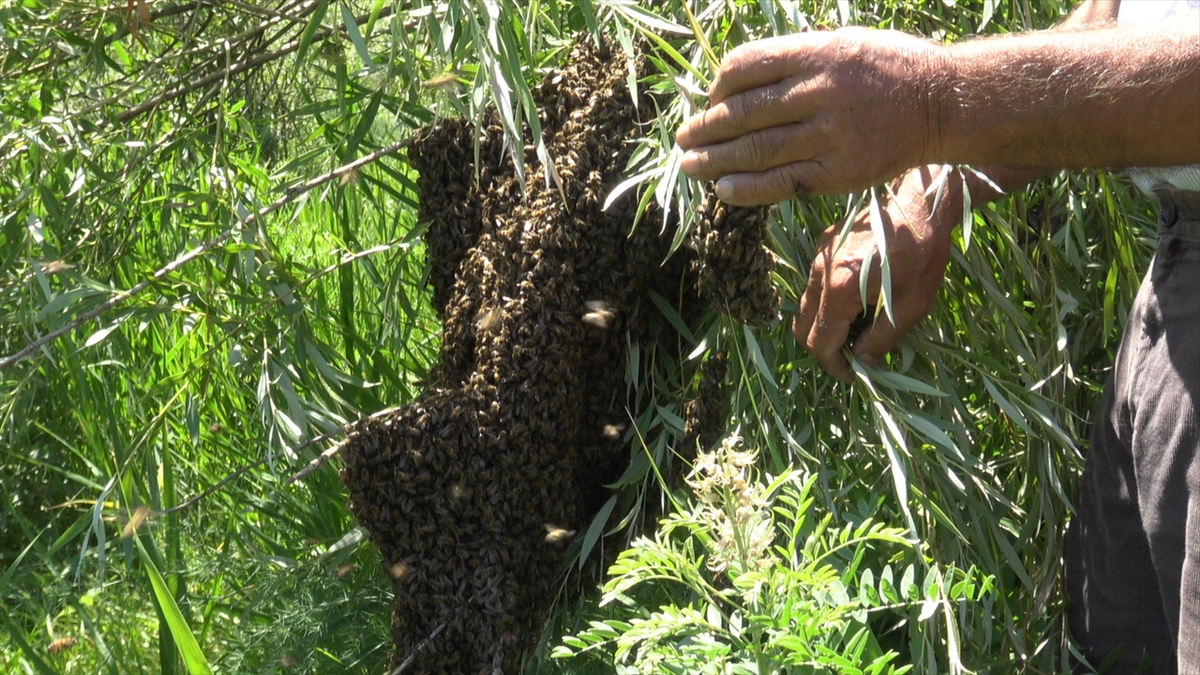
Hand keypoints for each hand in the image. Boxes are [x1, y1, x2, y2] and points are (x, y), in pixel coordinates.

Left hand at [676, 28, 946, 204]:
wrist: (945, 104)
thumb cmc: (891, 70)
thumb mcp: (844, 42)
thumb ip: (796, 58)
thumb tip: (738, 79)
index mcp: (817, 53)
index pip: (745, 67)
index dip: (718, 87)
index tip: (710, 100)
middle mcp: (819, 91)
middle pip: (742, 112)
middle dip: (705, 128)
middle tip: (683, 139)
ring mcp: (829, 134)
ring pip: (755, 150)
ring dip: (714, 161)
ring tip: (690, 166)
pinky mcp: (840, 172)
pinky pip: (781, 182)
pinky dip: (746, 189)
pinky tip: (723, 191)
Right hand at [794, 166, 956, 380]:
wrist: (920, 199)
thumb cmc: (923, 250)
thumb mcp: (912, 303)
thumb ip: (883, 338)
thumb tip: (863, 362)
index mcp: (839, 290)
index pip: (819, 342)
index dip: (833, 365)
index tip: (852, 375)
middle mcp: (819, 273)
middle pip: (802, 327)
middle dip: (823, 348)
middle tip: (852, 356)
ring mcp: (818, 257)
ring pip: (805, 306)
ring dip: (824, 325)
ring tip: (857, 329)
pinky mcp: (823, 246)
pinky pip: (814, 285)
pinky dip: (826, 303)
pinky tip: (856, 302)